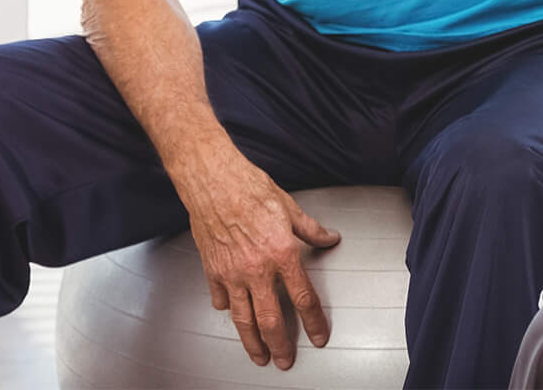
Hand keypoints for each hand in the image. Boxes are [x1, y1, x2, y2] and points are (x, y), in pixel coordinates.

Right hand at [176, 143, 340, 369]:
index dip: (314, 322)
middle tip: (285, 361)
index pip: (303, 297)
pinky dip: (228, 310)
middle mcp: (258, 270)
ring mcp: (232, 274)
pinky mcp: (212, 271)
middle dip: (281, 345)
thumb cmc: (251, 189)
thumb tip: (330, 238)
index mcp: (282, 254)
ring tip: (259, 357)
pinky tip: (232, 313)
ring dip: (253, 343)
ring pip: (244, 320)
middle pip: (271, 319)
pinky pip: (221, 300)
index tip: (319, 337)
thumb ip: (311, 230)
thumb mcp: (290, 207)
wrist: (214, 181)